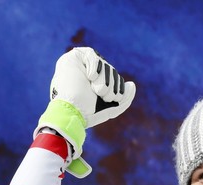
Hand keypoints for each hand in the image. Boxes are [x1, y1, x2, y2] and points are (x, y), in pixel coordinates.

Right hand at [35, 47, 135, 177]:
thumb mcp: (113, 106)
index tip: (112, 99)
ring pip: (102, 62)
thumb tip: (132, 85)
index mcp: (94, 84)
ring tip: (96, 90)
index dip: (117, 86)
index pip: (112, 77)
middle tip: (103, 95)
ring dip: (104, 79)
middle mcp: (85, 73)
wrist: (73, 113)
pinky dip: (95, 66)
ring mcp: (77, 66)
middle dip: (111, 84)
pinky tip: (90, 77)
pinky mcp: (70, 59)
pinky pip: (91, 53)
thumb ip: (125, 97)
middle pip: (109, 69)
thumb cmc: (89, 113)